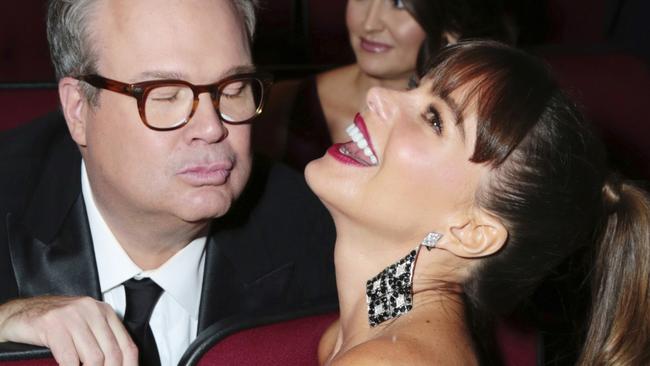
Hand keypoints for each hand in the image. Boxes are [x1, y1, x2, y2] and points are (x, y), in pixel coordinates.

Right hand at [0, 296, 137, 365]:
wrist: (21, 313)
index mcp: (104, 311)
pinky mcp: (53, 325)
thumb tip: (118, 363)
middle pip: (112, 354)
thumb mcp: (85, 326)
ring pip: (94, 358)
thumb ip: (101, 340)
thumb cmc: (54, 322)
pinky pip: (70, 358)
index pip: (127, 345)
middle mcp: (91, 311)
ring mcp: (72, 316)